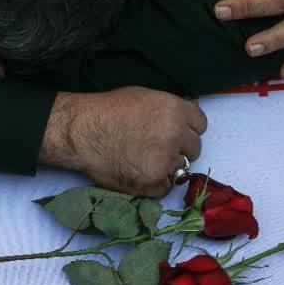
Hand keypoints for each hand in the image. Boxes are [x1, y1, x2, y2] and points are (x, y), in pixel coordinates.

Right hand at [41, 87, 205, 197]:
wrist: (83, 132)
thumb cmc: (108, 110)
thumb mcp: (145, 97)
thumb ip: (169, 109)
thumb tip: (185, 118)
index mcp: (175, 111)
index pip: (201, 125)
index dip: (188, 129)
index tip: (177, 133)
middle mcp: (175, 135)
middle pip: (194, 148)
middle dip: (179, 148)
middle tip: (159, 148)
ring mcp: (165, 161)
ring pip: (181, 168)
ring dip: (168, 166)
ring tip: (144, 160)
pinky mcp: (153, 182)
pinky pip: (166, 187)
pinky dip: (156, 183)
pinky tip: (140, 173)